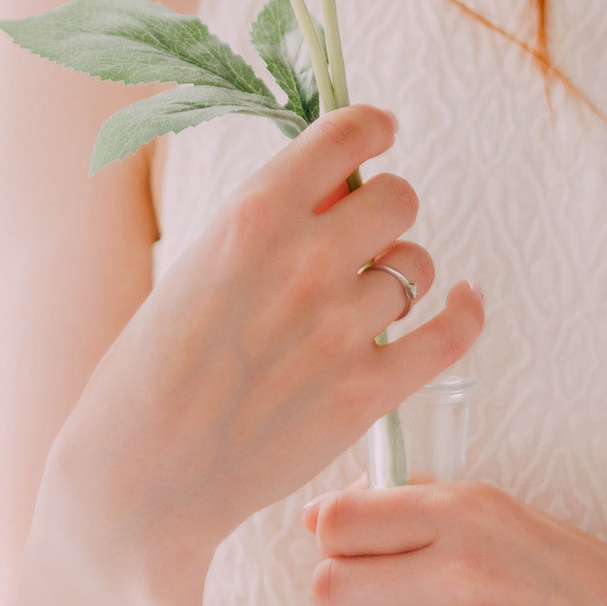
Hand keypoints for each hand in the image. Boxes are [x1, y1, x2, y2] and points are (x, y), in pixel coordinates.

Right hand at [33, 105, 484, 597]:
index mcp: (252, 214)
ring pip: (419, 264)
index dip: (371, 129)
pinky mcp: (368, 393)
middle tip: (360, 238)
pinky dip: (466, 311)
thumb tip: (343, 182)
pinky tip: (464, 301)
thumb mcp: (200, 262)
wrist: (141, 476)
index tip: (376, 136)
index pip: (347, 134)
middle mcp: (305, 261)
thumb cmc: (155, 365)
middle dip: (382, 211)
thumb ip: (273, 220)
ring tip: (363, 302)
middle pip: (398, 197)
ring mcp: (341, 329)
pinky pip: (452, 331)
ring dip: (399, 275)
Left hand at [297, 478, 606, 605]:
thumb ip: (435, 509)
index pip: (345, 518)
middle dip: (322, 601)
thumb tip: (343, 510)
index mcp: (469, 511)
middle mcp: (463, 569)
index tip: (330, 552)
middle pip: (330, 582)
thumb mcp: (516, 519)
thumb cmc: (593, 591)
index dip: (325, 538)